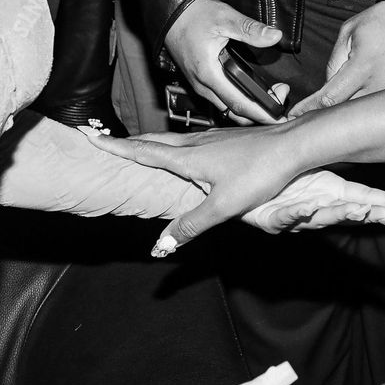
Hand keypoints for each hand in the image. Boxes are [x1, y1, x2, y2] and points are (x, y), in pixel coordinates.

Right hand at [83, 127, 384, 254]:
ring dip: (146, 142)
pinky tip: (179, 149)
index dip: (113, 147)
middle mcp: (194, 142)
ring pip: (169, 139)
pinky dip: (169, 143)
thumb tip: (159, 247)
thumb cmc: (260, 173)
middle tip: (101, 139)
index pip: (141, 152)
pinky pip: (186, 140)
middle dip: (125, 143)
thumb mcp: (223, 207)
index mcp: (187, 157)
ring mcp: (210, 138)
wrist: (295, 146)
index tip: (88, 137)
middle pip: (151, 142)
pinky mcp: (225, 139)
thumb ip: (189, 226)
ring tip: (133, 145)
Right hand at [165, 0, 285, 123]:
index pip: (239, 105)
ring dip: (249, 107)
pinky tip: (251, 91)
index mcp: (209, 74)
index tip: (280, 116)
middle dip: (260, 112)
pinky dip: (238, 101)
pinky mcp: (199, 81)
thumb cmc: (194, 15)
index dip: (262, 113)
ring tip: (271, 94)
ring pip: (226, 108)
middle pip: (234, 112)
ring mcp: (199, 85)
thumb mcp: (225, 17)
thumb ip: (250, 29)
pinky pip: (220, 100)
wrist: (170, 13)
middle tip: (281, 97)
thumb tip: (274, 36)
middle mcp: (202, 85)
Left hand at [287, 1, 384, 116]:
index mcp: (363, 66)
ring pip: (367, 118)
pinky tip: (367, 110)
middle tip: (313, 120)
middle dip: (329, 118)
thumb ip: (334, 61)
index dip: (310, 109)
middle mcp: (382, 83)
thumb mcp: (350, 31)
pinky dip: (374, 112)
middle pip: (348, 115)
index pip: (330, 98)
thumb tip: (328, 86)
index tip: (296, 116)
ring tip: (339, 118)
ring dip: (352, 119)